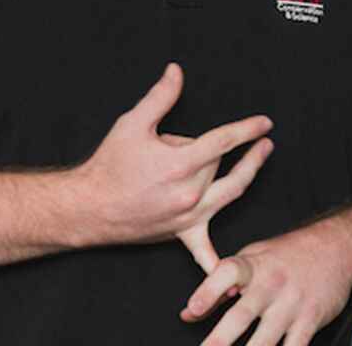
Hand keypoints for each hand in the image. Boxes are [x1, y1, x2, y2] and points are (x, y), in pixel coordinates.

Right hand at [72, 63, 273, 262]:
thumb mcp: (133, 123)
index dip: (247, 129)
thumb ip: (161, 96)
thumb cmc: (109, 165)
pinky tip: (234, 279)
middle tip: (250, 139)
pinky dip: (218, 263)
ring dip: (247, 175)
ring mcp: (188, 217)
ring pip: (229, 193)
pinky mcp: (181, 233)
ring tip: (260, 157)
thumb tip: (177, 71)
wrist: (87, 207)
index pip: (225, 141)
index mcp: (181, 164)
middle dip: (218, 150)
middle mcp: (190, 193)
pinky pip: (203, 252)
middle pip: (222, 164)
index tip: (265, 123)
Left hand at [180, 220, 351, 345]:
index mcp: (253, 266)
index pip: (227, 273)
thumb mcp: (252, 260)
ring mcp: (291, 305)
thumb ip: (219, 288)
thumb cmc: (287, 255)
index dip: (208, 291)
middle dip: (220, 340)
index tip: (193, 310)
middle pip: (242, 315)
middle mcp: (271, 285)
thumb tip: (188, 313)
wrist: (337, 248)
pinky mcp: (310, 320)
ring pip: (265, 341)